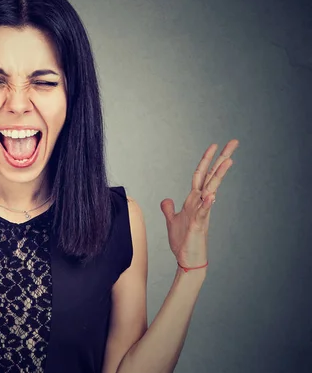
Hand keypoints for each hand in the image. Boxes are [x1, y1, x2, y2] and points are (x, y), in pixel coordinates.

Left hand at [160, 139, 238, 269]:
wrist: (187, 260)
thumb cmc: (183, 241)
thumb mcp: (172, 221)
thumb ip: (170, 209)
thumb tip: (167, 199)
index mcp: (194, 199)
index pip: (201, 174)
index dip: (206, 159)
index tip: (214, 145)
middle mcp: (200, 202)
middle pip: (211, 176)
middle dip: (221, 158)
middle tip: (234, 142)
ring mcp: (201, 212)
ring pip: (211, 189)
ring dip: (219, 175)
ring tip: (229, 160)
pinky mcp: (199, 224)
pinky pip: (203, 211)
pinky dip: (207, 203)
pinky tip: (212, 194)